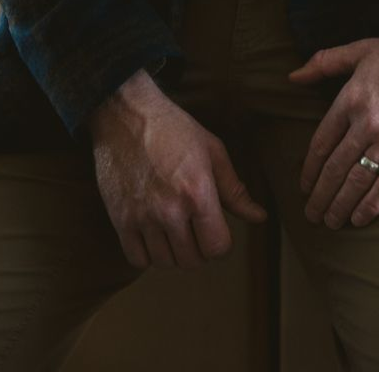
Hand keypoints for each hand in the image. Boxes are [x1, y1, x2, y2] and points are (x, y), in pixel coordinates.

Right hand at [89, 69, 267, 268]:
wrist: (127, 116)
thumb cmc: (174, 129)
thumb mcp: (212, 151)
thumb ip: (235, 190)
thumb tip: (259, 217)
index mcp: (198, 192)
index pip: (217, 247)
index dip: (221, 243)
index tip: (216, 229)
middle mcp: (170, 210)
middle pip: (192, 260)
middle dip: (200, 248)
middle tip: (196, 229)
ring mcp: (142, 217)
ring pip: (165, 263)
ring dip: (174, 252)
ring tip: (175, 230)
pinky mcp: (119, 220)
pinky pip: (137, 260)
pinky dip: (148, 254)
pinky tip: (154, 234)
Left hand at [289, 33, 378, 228]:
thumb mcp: (365, 48)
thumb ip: (327, 61)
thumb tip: (293, 77)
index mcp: (352, 97)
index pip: (321, 143)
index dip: (309, 169)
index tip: (304, 186)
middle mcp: (368, 122)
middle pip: (335, 168)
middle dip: (320, 195)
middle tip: (312, 214)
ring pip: (357, 181)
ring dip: (339, 205)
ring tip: (330, 222)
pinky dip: (371, 206)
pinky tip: (359, 219)